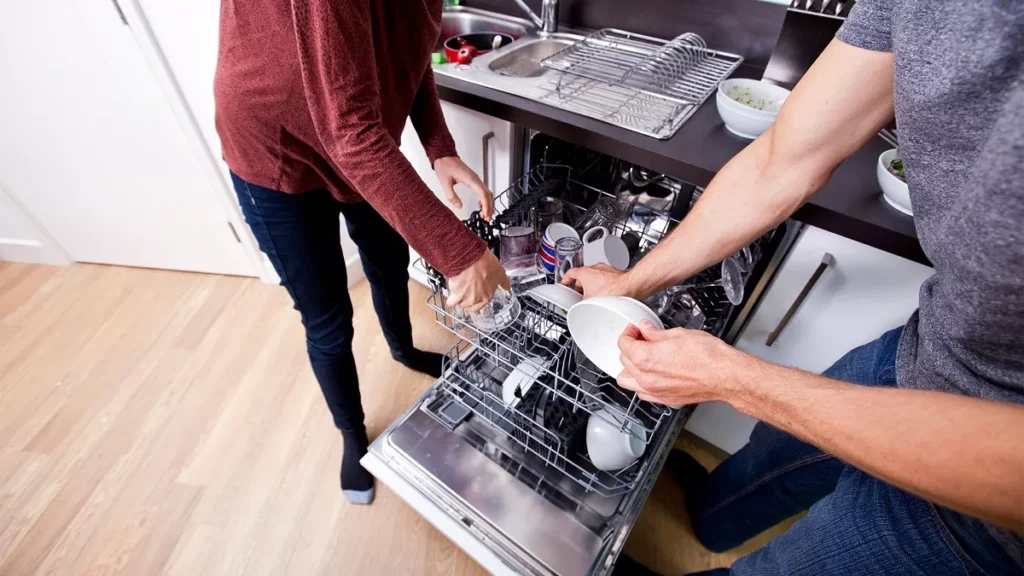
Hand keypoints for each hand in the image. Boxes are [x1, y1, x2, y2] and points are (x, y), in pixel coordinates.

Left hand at [434, 156, 493, 220]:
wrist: (444, 155)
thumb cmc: (445, 165)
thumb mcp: (445, 182)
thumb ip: (452, 196)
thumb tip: (459, 206)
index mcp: (470, 179)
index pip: (483, 193)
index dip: (486, 205)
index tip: (485, 214)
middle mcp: (475, 179)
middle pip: (488, 194)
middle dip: (489, 207)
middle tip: (486, 218)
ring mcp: (475, 179)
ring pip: (487, 193)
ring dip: (488, 204)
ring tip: (484, 214)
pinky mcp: (473, 180)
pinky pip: (482, 190)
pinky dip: (484, 199)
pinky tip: (480, 205)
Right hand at [446, 250, 509, 311]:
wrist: (471, 259)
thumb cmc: (485, 263)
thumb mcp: (499, 272)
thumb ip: (503, 281)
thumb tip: (507, 286)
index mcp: (487, 296)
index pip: (481, 305)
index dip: (476, 298)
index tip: (474, 293)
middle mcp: (477, 300)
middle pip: (469, 305)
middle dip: (466, 299)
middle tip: (465, 289)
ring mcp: (466, 299)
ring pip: (460, 303)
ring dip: (457, 297)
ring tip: (458, 286)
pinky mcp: (456, 296)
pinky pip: (451, 301)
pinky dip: (450, 297)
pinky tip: (451, 290)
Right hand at [560, 264, 631, 297]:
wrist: (629, 287)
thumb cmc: (612, 290)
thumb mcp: (589, 301)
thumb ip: (581, 303)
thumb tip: (579, 308)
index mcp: (585, 272)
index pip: (570, 273)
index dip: (565, 280)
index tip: (564, 284)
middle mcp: (595, 268)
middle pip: (582, 276)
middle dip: (580, 286)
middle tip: (579, 295)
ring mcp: (605, 270)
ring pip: (594, 278)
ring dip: (592, 286)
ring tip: (593, 296)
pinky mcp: (614, 274)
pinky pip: (604, 280)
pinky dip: (602, 286)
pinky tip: (605, 296)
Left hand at [616, 320, 746, 406]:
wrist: (724, 376)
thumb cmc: (707, 356)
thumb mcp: (678, 334)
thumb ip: (655, 333)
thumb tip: (646, 329)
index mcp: (645, 358)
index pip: (623, 344)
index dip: (629, 333)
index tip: (635, 329)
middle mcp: (645, 378)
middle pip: (623, 361)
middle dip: (630, 348)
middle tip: (641, 340)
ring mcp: (654, 392)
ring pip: (627, 381)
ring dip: (631, 368)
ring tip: (643, 358)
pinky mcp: (664, 400)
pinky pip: (642, 393)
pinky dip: (641, 383)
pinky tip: (651, 374)